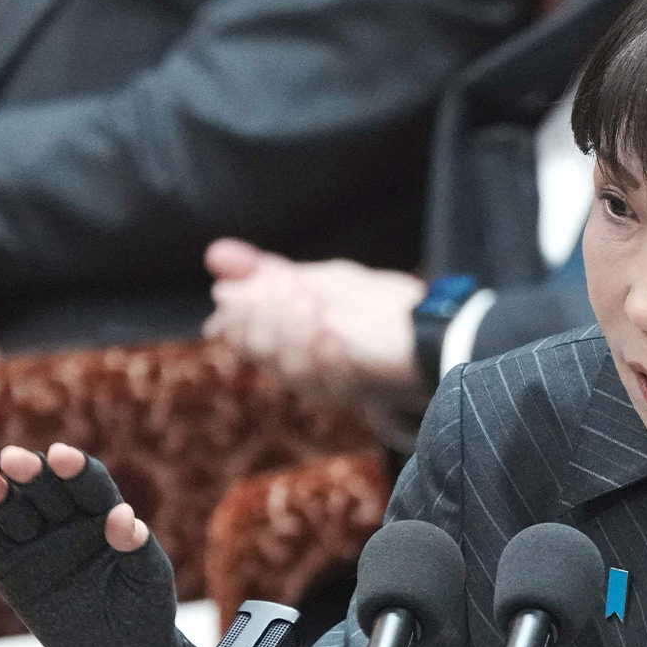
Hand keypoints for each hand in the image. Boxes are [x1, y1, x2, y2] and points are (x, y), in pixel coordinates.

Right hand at [0, 444, 194, 646]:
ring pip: (16, 511)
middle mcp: (69, 521)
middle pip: (49, 490)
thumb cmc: (143, 606)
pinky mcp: (12, 567)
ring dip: (1, 494)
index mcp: (106, 515)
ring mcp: (38, 542)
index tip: (62, 456)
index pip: (91, 485)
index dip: (77, 470)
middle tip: (16, 460)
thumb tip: (123, 515)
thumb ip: (137, 547)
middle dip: (33, 474)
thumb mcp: (149, 577)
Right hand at [203, 238, 429, 405]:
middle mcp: (294, 365)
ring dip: (297, 332)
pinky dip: (328, 355)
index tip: (267, 281)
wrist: (431, 336)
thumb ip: (270, 271)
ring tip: (315, 305)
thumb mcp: (323, 280)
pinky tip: (336, 334)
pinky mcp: (352, 392)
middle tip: (294, 288)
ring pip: (286, 368)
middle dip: (268, 314)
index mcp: (281, 338)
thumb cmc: (374, 307)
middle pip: (255, 348)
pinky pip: (328, 380)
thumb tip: (215, 254)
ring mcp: (322, 382)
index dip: (241, 309)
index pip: (235, 331)